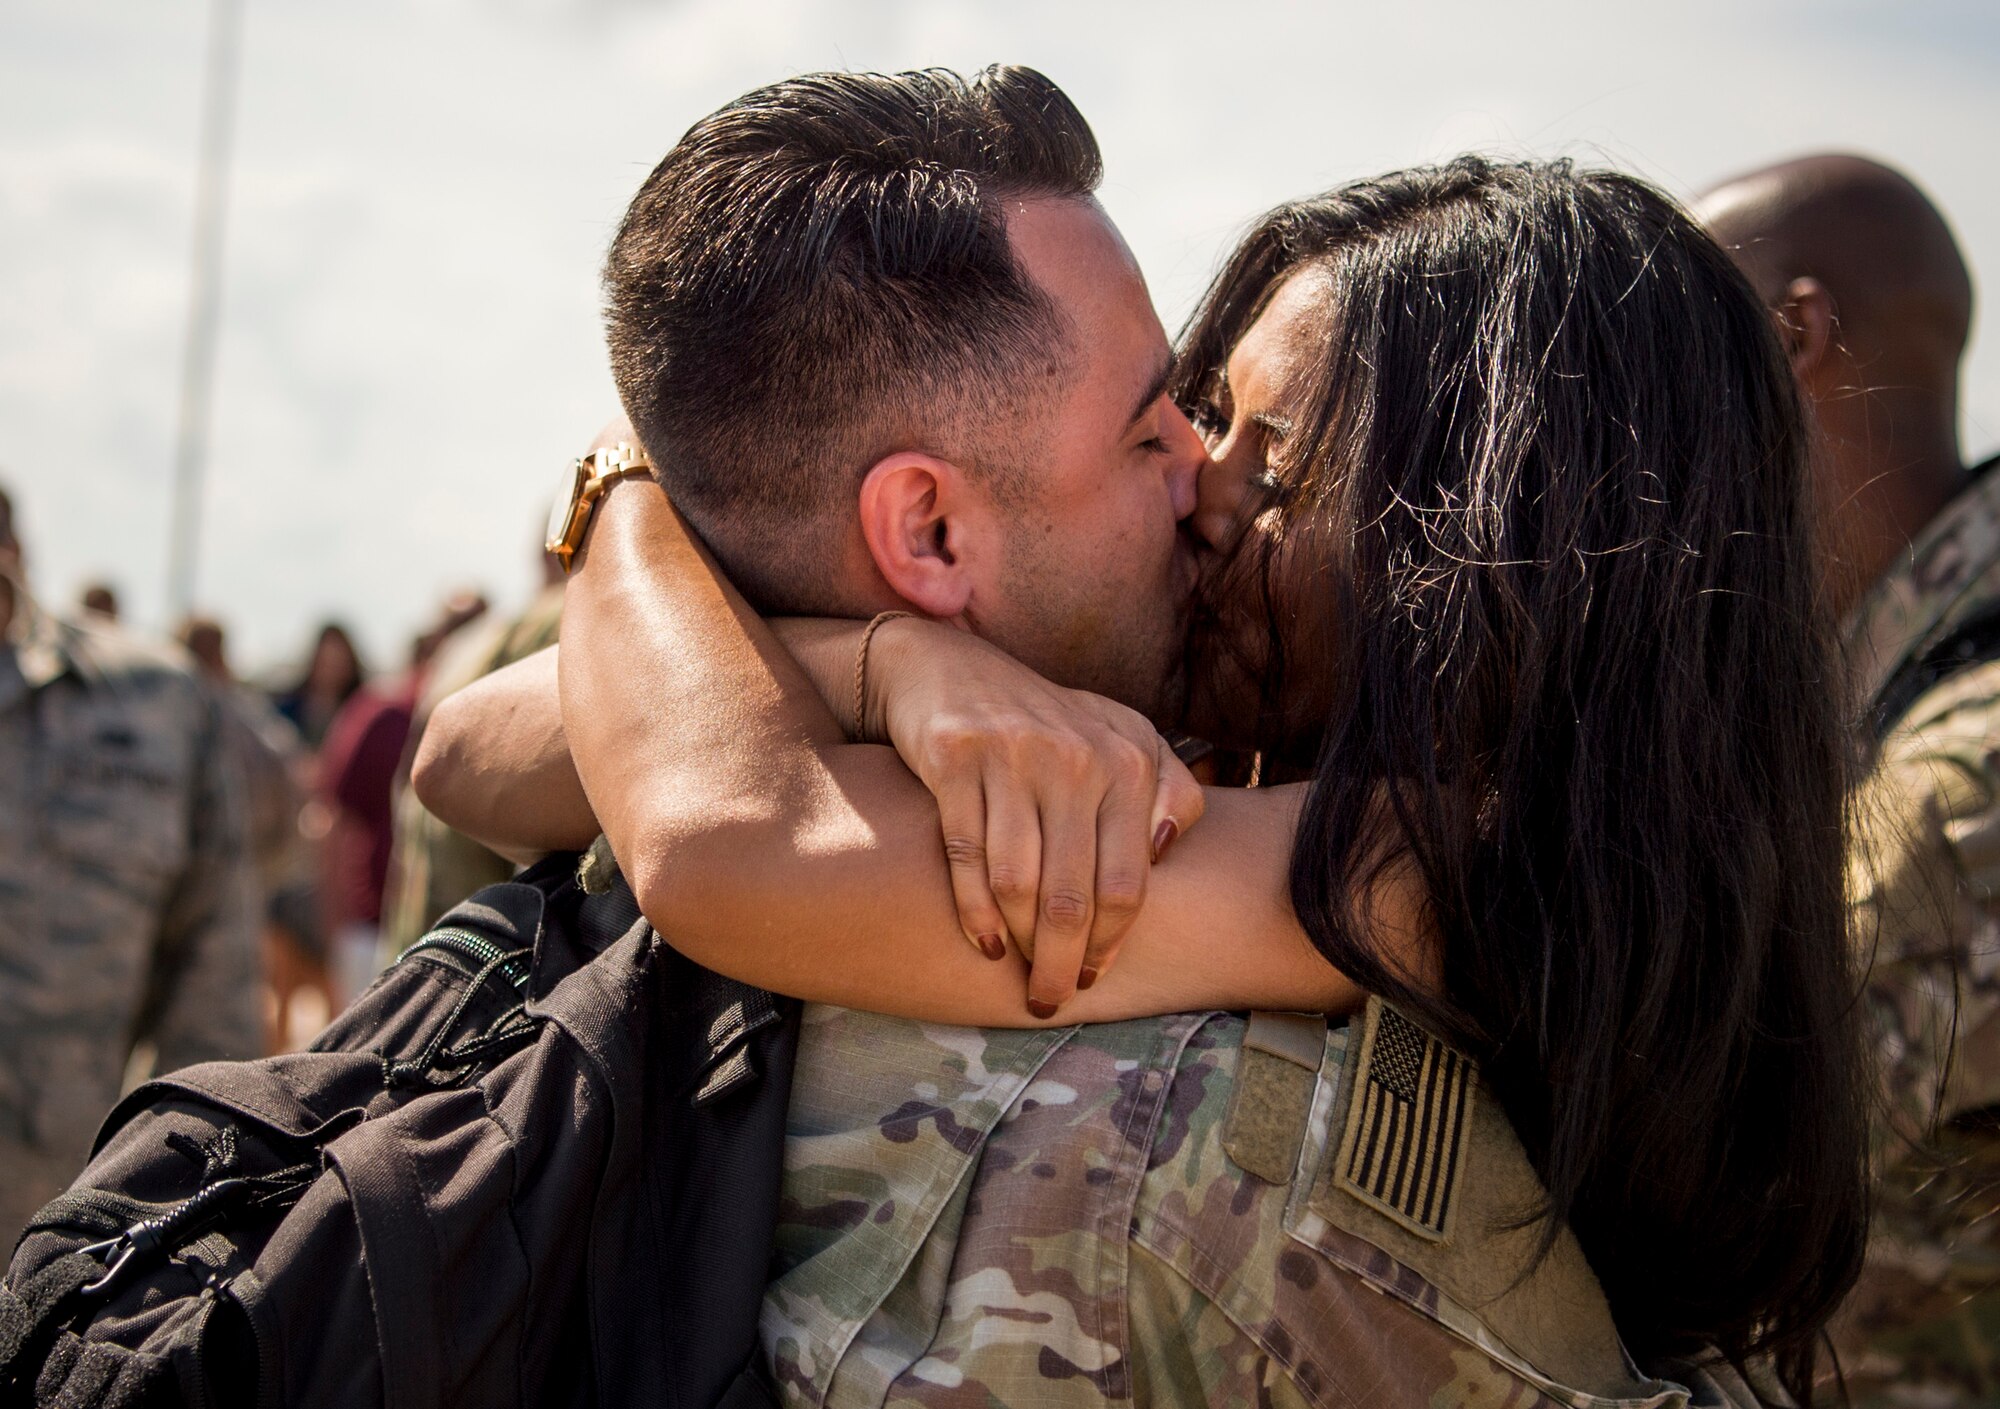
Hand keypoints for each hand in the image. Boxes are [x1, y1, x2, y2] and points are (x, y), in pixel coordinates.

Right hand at [862, 618, 1205, 1016]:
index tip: (1093, 976)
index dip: (1110, 943)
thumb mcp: (1121, 738)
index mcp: (1127, 760)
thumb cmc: (1047, 724)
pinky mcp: (954, 758)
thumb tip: (1168, 850)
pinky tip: (983, 943)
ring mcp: (1012, 756)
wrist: (948, 669)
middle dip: (1061, 962)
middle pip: (1071, 896)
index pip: (1127, 882)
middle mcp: (1075, 757)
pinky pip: (966, 855)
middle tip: (1050, 999)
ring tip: (1018, 975)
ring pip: (1018, 883)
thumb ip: (1167, 789)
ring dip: (1019, 944)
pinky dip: (974, 911)